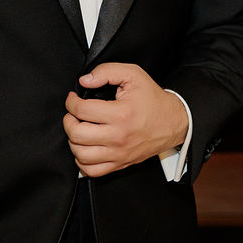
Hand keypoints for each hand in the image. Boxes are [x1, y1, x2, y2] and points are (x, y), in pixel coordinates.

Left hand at [64, 63, 188, 176]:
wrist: (173, 121)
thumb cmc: (153, 99)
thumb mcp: (133, 75)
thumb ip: (107, 71)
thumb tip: (85, 81)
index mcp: (120, 114)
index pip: (82, 110)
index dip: (71, 102)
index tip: (73, 99)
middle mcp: (118, 137)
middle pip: (77, 134)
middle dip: (68, 121)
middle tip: (73, 114)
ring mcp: (119, 154)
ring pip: (81, 155)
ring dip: (73, 141)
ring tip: (78, 129)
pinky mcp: (120, 164)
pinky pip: (92, 171)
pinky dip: (82, 161)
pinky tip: (85, 147)